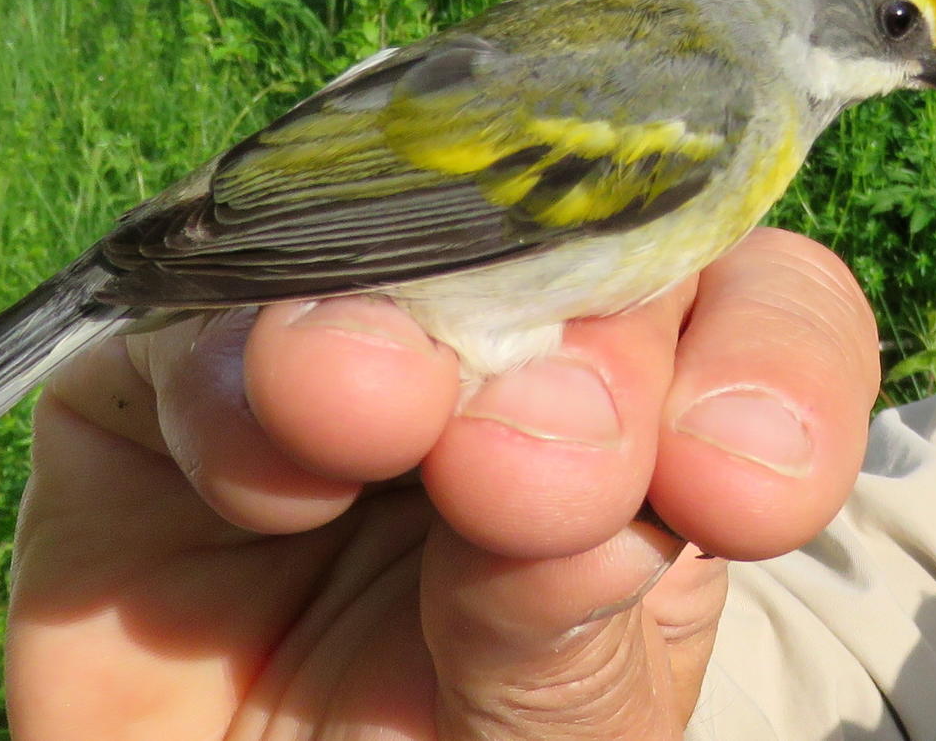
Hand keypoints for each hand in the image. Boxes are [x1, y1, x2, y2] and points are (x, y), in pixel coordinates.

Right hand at [6, 228, 879, 738]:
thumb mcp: (552, 727)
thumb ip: (579, 617)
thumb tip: (552, 465)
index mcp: (643, 422)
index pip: (753, 306)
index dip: (772, 359)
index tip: (741, 492)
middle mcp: (500, 347)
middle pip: (580, 251)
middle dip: (581, 356)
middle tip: (541, 479)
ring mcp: (332, 333)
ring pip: (385, 242)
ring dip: (393, 329)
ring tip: (373, 413)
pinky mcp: (163, 366)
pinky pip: (195, 320)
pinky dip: (233, 389)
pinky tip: (263, 489)